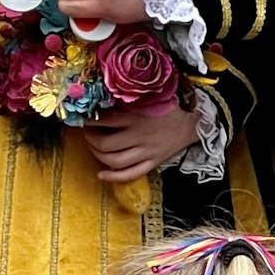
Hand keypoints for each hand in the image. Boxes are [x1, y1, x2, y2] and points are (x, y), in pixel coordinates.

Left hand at [83, 105, 200, 181]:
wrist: (192, 122)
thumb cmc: (167, 106)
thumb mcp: (147, 97)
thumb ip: (127, 99)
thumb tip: (100, 98)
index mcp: (137, 117)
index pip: (105, 121)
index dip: (89, 120)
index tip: (83, 117)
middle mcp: (140, 136)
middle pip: (106, 144)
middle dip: (90, 139)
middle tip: (86, 132)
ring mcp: (146, 152)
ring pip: (115, 161)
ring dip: (98, 155)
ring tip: (93, 147)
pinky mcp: (152, 163)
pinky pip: (131, 174)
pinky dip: (113, 177)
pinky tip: (101, 174)